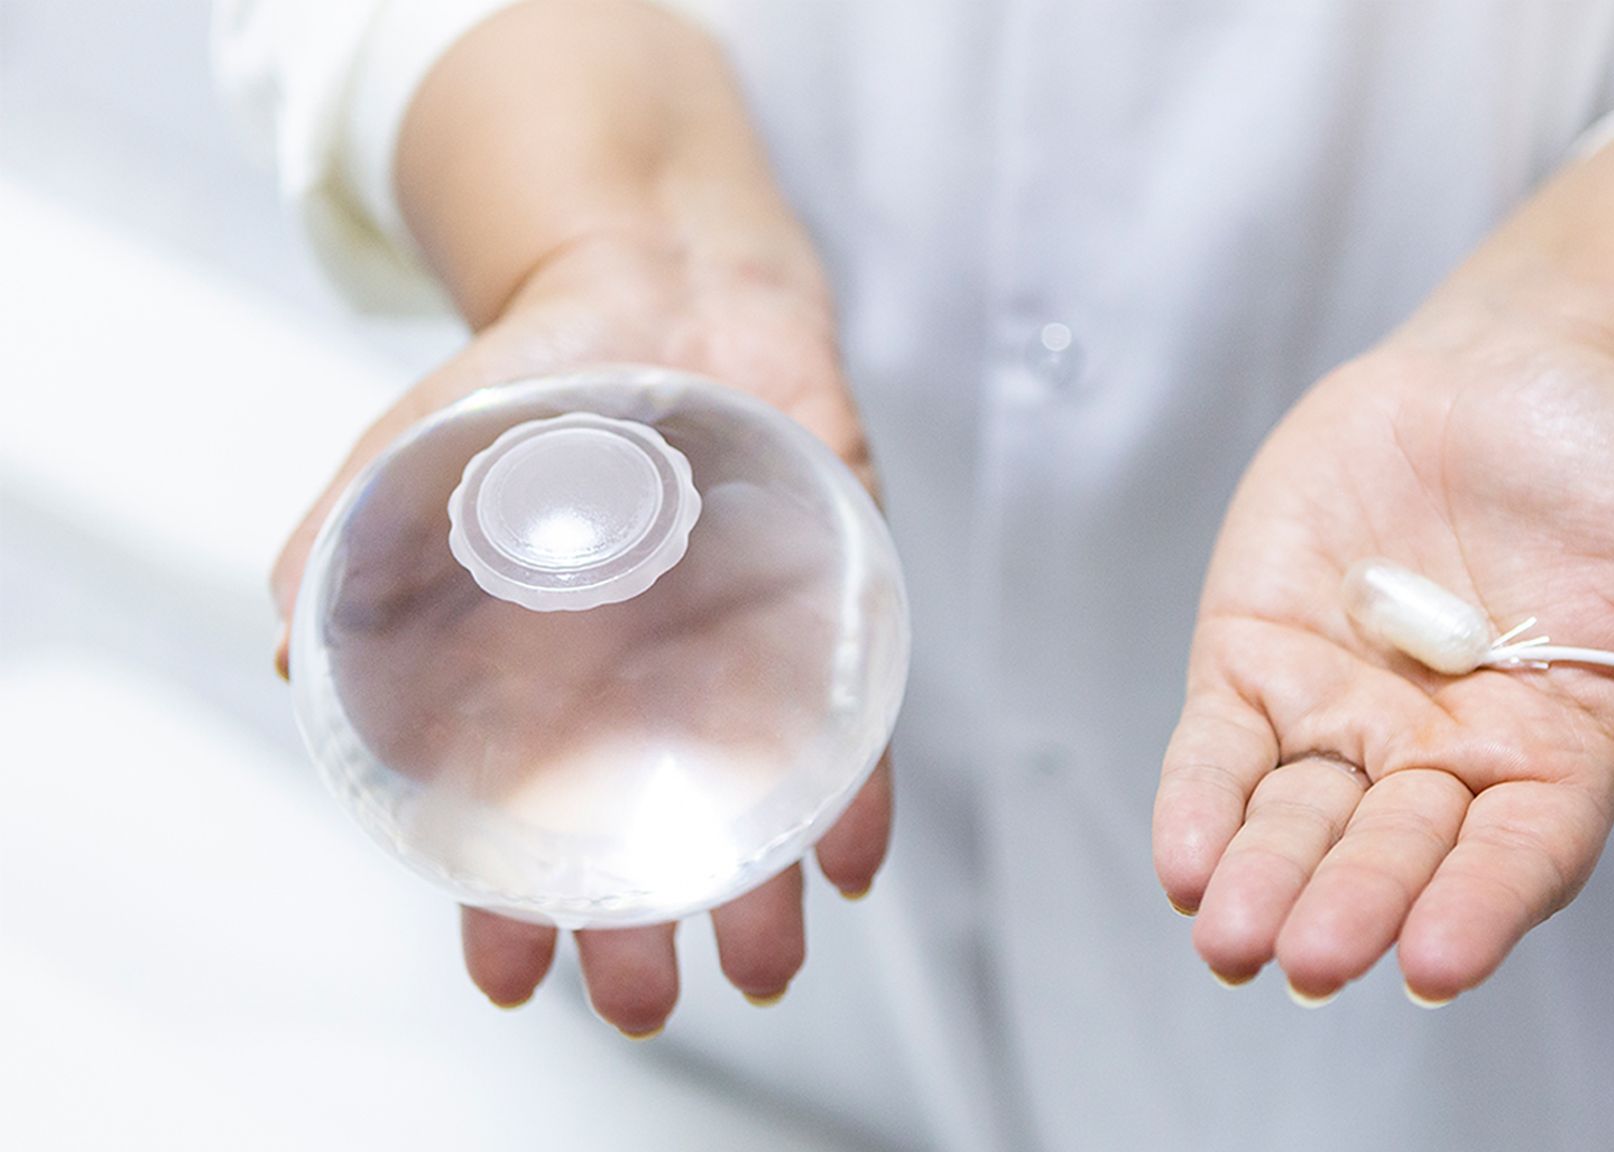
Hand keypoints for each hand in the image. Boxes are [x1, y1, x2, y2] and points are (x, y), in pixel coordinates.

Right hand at [272, 233, 889, 1035]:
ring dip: (763, 892)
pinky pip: (853, 714)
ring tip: (758, 966)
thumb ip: (347, 546)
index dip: (515, 907)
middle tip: (641, 1005)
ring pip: (760, 799)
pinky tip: (853, 858)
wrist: (660, 281)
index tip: (508, 976)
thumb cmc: (534, 384)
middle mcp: (653, 685)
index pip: (532, 820)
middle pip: (655, 834)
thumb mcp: (416, 453)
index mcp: (551, 678)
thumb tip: (285, 654)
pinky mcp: (829, 597)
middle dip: (645, 931)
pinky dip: (859, 787)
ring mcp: (744, 649)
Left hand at [1151, 312, 1613, 1003]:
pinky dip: (1199, 803)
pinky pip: (1220, 750)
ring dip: (1262, 879)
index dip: (1479, 904)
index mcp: (1555, 750)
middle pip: (1393, 851)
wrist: (1502, 374)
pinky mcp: (1258, 662)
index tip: (1437, 960)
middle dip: (1351, 903)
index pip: (1516, 852)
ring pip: (1295, 818)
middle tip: (1309, 960)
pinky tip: (1181, 862)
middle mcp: (1441, 755)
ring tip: (1229, 938)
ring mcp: (1343, 716)